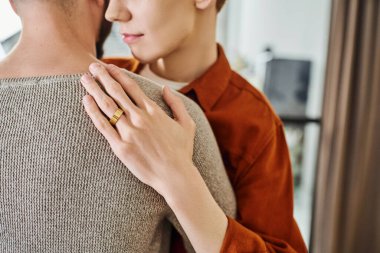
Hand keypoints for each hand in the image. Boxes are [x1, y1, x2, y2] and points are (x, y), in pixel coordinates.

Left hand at [80, 63, 195, 196]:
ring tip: (83, 78)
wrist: (175, 176)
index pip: (131, 87)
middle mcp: (140, 118)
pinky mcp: (120, 147)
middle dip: (102, 76)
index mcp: (153, 111)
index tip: (109, 67)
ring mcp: (129, 132)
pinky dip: (92, 111)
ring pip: (107, 105)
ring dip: (94, 89)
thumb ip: (176, 104)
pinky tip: (85, 100)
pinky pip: (103, 126)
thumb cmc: (182, 151)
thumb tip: (165, 89)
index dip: (118, 74)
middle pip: (116, 91)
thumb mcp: (186, 124)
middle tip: (92, 66)